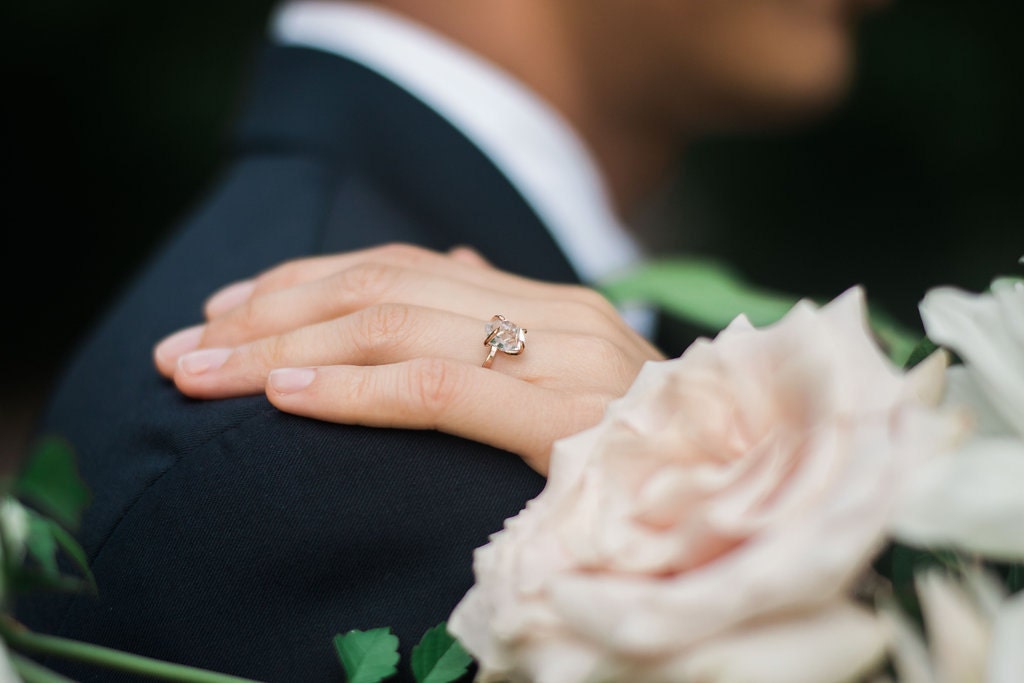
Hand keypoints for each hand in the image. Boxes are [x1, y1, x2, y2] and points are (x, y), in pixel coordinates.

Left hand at [153, 243, 664, 474]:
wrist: (746, 502)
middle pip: (384, 290)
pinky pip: (438, 389)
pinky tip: (285, 397)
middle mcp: (559, 314)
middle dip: (271, 317)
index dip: (306, 283)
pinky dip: (353, 389)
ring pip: (396, 327)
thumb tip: (460, 268)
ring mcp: (569, 358)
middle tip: (187, 350)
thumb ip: (514, 326)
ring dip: (285, 348)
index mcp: (554, 304)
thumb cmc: (651, 457)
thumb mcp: (578, 386)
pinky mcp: (570, 418)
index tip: (228, 311)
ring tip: (207, 372)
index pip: (405, 267)